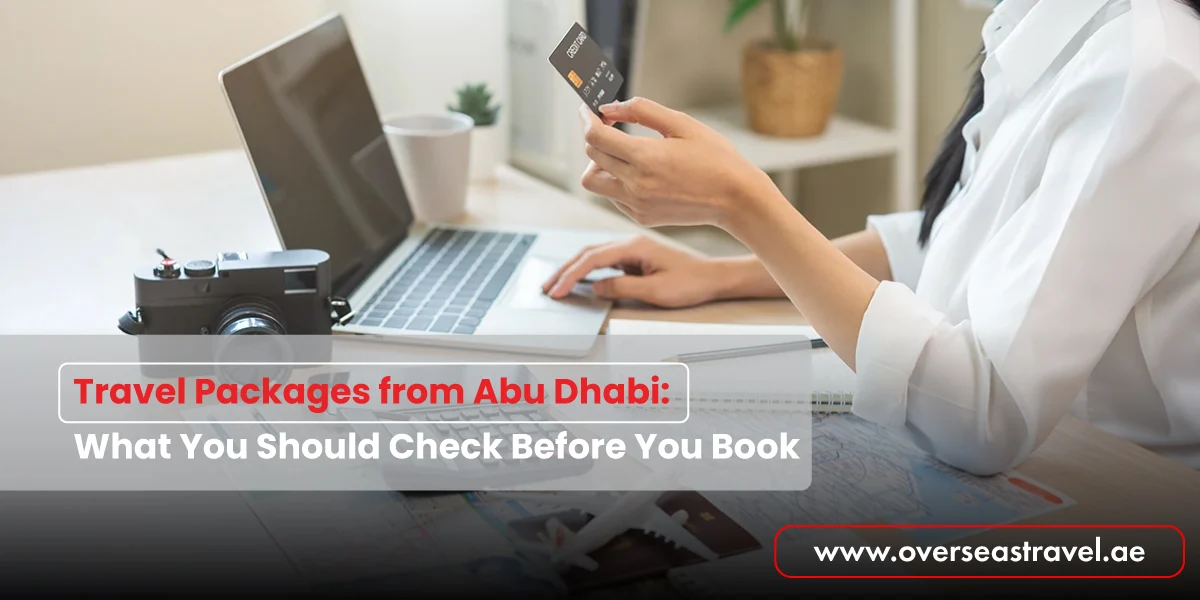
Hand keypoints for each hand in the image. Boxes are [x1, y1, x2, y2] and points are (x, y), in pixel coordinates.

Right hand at [541, 236, 733, 307]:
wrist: (712, 277)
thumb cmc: (690, 283)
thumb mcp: (656, 291)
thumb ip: (623, 288)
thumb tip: (597, 287)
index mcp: (634, 246)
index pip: (592, 259)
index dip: (571, 275)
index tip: (558, 290)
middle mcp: (630, 243)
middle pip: (588, 253)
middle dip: (564, 270)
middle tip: (547, 287)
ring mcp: (632, 249)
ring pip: (594, 256)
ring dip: (574, 269)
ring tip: (557, 284)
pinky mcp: (635, 257)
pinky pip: (605, 261)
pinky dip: (588, 270)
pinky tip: (580, 280)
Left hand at [578, 98, 780, 230]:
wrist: (736, 199)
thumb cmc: (715, 158)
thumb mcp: (682, 124)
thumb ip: (642, 111)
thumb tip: (610, 107)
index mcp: (645, 157)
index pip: (596, 136)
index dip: (586, 118)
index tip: (587, 109)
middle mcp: (635, 184)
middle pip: (591, 157)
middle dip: (593, 136)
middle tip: (607, 125)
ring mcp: (636, 204)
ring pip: (594, 182)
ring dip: (599, 163)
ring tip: (620, 153)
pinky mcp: (641, 217)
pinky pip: (613, 197)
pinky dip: (616, 181)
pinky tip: (639, 172)